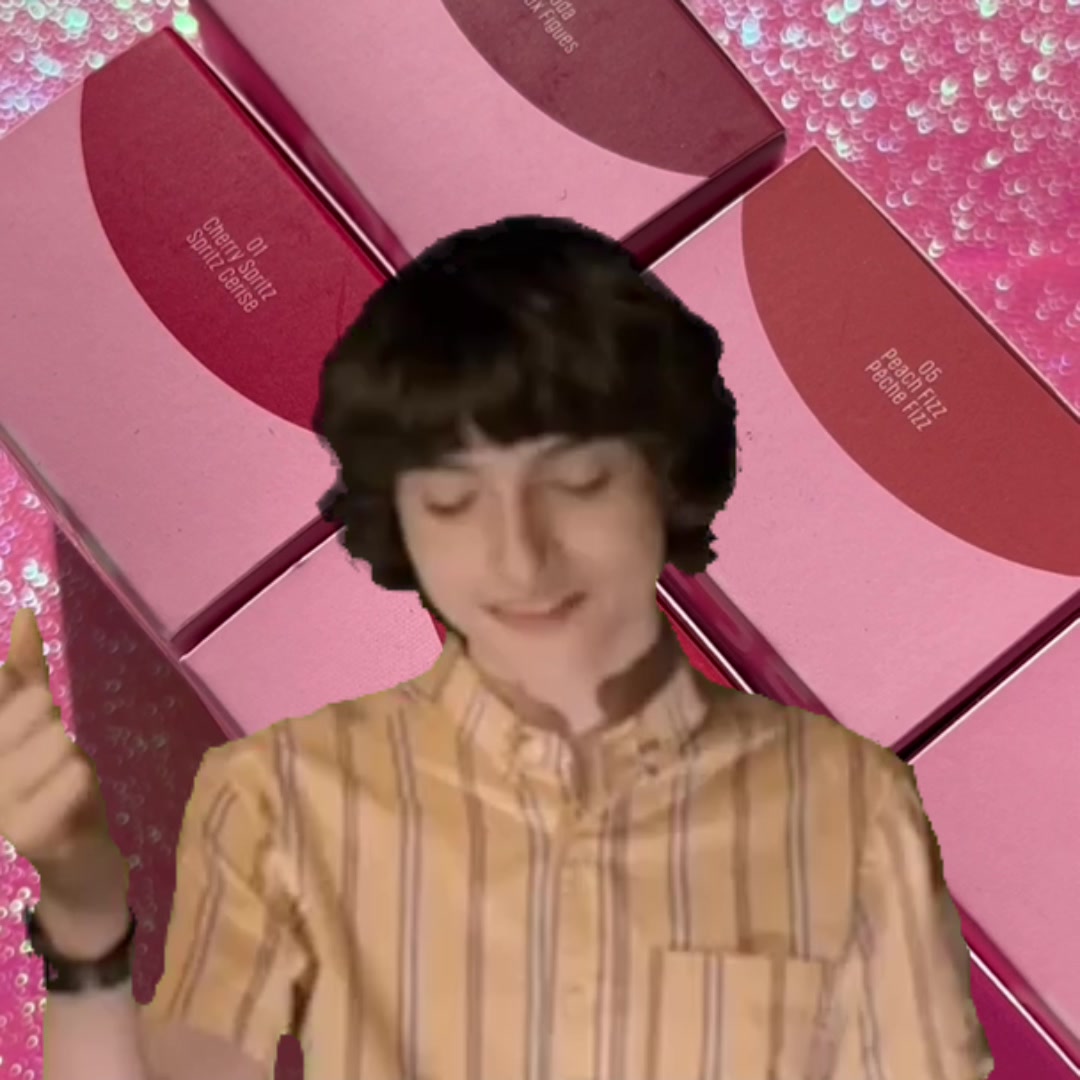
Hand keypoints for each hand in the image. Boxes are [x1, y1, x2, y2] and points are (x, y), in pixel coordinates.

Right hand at [0, 609, 129, 954]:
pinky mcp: (29, 832)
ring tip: (58, 780)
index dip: (11, 683)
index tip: (33, 718)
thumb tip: (26, 614)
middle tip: (45, 750)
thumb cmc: (52, 786)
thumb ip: (25, 674)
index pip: (7, 687)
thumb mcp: (35, 725)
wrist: (77, 865)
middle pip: (32, 709)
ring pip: (57, 737)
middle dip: (45, 721)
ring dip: (68, 754)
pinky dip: (80, 779)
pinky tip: (72, 798)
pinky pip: (74, 776)